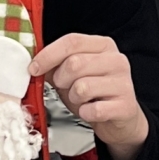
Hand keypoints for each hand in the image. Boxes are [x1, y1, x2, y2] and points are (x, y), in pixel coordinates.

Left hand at [32, 31, 148, 159]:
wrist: (118, 118)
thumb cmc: (93, 93)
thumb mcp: (73, 74)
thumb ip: (55, 64)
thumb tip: (33, 63)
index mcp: (103, 45)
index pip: (72, 41)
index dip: (48, 55)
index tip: (34, 67)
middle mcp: (116, 60)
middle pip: (75, 63)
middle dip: (61, 79)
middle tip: (64, 87)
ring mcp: (123, 82)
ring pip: (82, 87)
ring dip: (74, 98)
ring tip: (81, 99)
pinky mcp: (125, 105)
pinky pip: (94, 110)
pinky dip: (85, 113)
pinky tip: (90, 110)